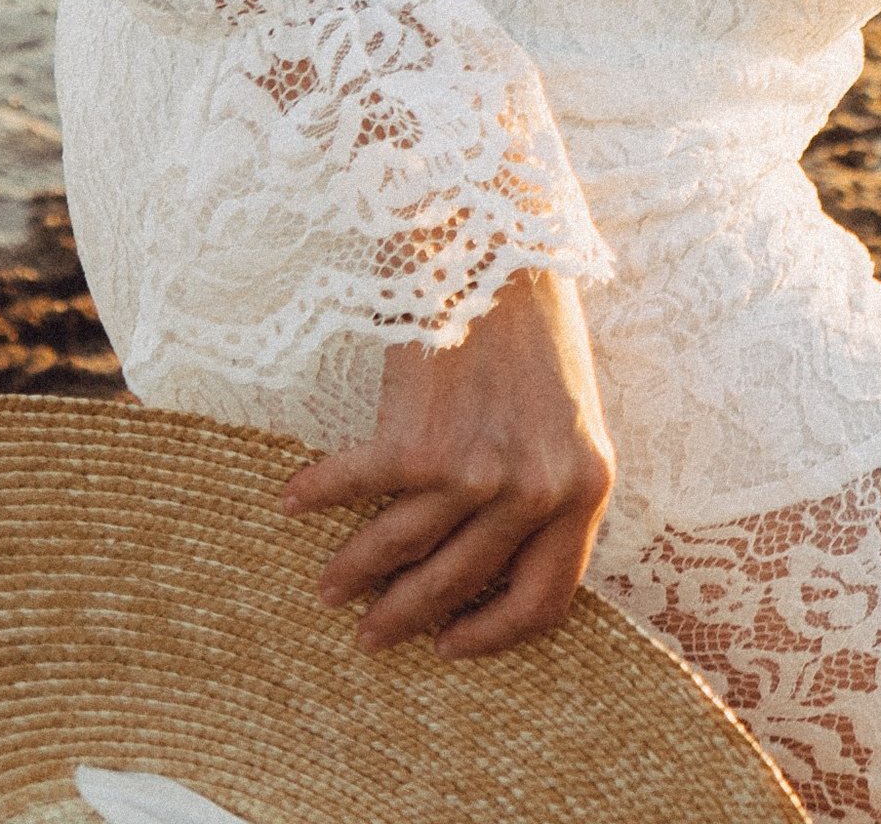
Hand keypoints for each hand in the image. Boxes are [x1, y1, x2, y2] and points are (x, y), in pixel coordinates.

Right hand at [281, 264, 614, 660]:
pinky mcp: (416, 445)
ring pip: (401, 552)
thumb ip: (547, 481)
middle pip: (459, 585)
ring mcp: (475, 473)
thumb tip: (493, 556)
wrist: (498, 235)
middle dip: (406, 617)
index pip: (544, 598)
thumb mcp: (570, 412)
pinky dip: (318, 495)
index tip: (452, 645)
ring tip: (328, 587)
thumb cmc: (534, 318)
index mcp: (586, 486)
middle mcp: (535, 490)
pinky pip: (354, 489)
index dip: (493, 634)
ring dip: (354, 574)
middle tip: (370, 635)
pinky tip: (293, 500)